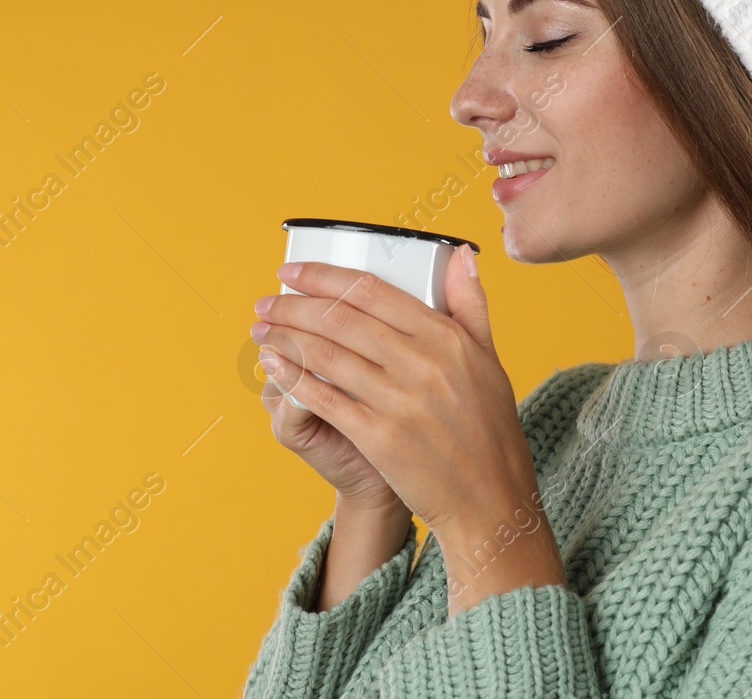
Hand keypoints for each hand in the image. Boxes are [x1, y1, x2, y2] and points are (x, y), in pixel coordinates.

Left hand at [250, 245, 540, 544]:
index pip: (372, 291)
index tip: (293, 270)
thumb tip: (459, 254)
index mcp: (447, 338)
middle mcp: (423, 363)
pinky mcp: (379, 437)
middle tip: (266, 300)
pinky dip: (292, 376)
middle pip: (341, 318)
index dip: (324, 276)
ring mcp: (399, 401)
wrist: (489, 497)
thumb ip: (470, 303)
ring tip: (262, 328)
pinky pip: (324, 398)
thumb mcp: (489, 358)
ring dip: (284, 336)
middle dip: (293, 305)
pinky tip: (273, 363)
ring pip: (326, 354)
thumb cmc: (489, 427)